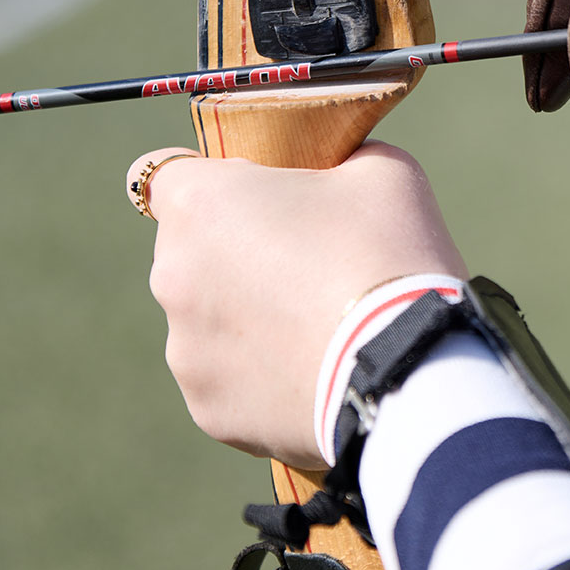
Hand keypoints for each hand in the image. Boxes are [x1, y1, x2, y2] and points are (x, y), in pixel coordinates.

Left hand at [128, 142, 464, 467]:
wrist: (409, 369)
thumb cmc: (390, 254)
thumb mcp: (381, 171)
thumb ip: (339, 158)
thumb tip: (339, 169)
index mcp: (201, 205)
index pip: (159, 175)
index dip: (206, 182)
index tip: (246, 198)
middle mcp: (172, 276)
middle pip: (190, 254)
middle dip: (236, 255)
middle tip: (307, 267)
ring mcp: (185, 350)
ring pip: (208, 323)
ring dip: (247, 320)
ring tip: (318, 330)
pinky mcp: (209, 410)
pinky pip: (229, 382)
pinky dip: (262, 378)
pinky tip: (314, 373)